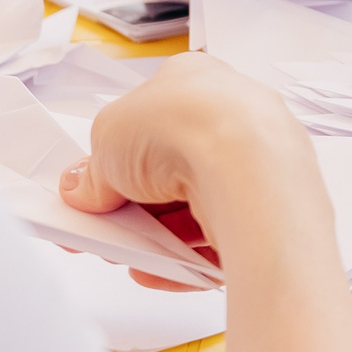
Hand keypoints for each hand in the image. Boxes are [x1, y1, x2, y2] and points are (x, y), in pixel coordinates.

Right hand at [61, 54, 330, 283]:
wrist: (244, 164)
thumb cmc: (185, 123)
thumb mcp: (107, 137)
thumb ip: (92, 168)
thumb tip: (83, 188)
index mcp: (196, 82)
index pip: (151, 122)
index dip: (117, 156)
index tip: (93, 187)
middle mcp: (232, 118)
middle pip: (172, 170)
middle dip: (135, 204)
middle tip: (104, 226)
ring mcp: (255, 164)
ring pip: (197, 208)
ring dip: (157, 236)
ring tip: (127, 253)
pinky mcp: (267, 211)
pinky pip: (220, 240)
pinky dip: (186, 258)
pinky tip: (157, 270)